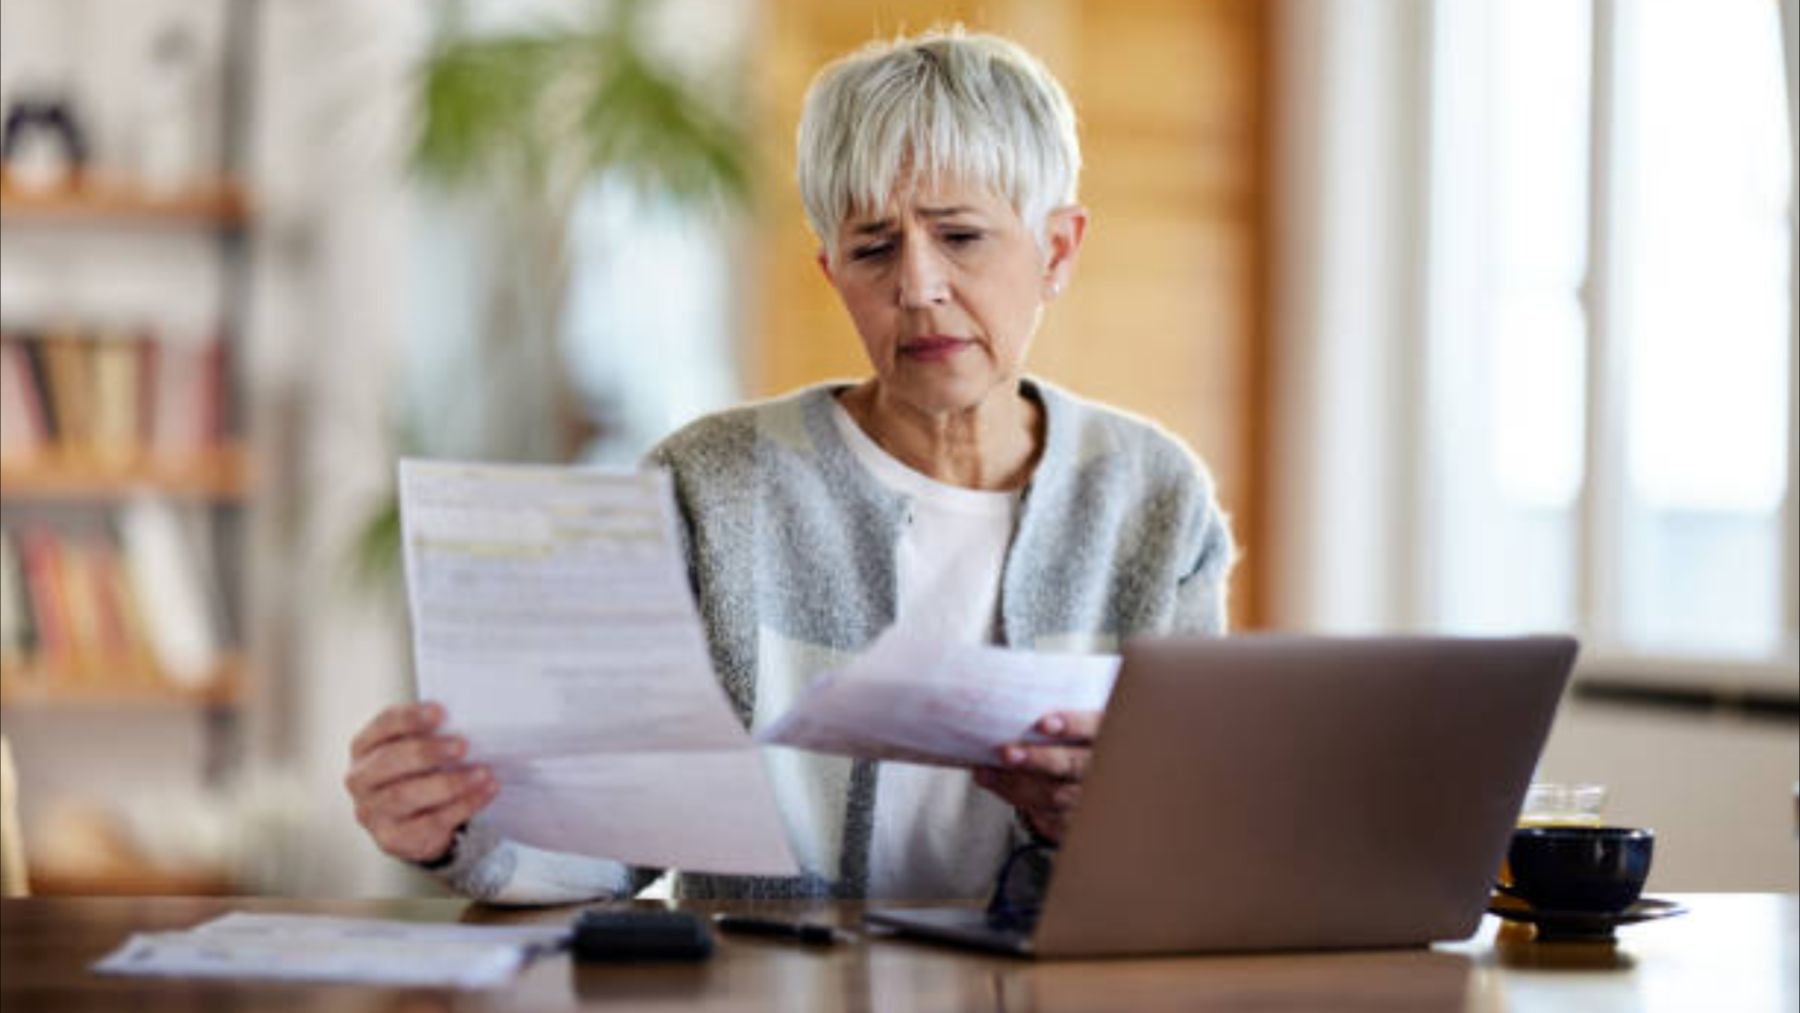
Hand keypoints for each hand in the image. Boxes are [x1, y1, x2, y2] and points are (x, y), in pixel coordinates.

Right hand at [345, 702, 497, 863]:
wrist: (414, 824)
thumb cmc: (417, 776)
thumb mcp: (417, 751)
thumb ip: (431, 735)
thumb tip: (465, 722)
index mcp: (364, 748)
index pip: (382, 726)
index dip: (409, 718)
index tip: (440, 712)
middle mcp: (360, 780)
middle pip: (389, 761)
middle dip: (427, 751)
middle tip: (462, 745)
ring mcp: (371, 812)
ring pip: (406, 795)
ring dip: (450, 782)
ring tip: (482, 772)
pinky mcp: (392, 838)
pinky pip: (429, 822)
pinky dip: (462, 806)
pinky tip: (484, 792)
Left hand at [972, 709, 1100, 843]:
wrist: (1083, 781)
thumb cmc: (1068, 740)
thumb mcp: (1069, 728)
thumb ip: (1047, 721)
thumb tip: (1001, 713)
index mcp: (1103, 735)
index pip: (1093, 727)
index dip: (1072, 725)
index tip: (1042, 724)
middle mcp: (1102, 768)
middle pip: (1072, 765)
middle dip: (1037, 759)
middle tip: (1006, 752)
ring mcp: (1091, 798)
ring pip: (1055, 794)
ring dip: (1016, 783)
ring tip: (985, 771)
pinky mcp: (1075, 821)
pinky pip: (1047, 816)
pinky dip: (1016, 798)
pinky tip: (993, 783)